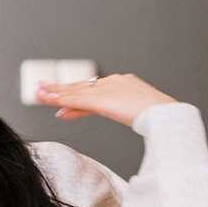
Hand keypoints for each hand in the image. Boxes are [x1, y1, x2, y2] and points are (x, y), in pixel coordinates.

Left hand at [36, 73, 176, 127]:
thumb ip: (128, 115)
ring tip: (38, 93)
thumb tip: (120, 124)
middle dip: (60, 90)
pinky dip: (61, 99)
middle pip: (81, 87)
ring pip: (76, 91)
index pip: (94, 90)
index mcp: (124, 83)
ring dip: (55, 93)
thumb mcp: (141, 115)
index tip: (62, 103)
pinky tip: (48, 100)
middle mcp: (114, 82)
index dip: (76, 96)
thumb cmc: (163, 119)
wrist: (169, 116)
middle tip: (41, 89)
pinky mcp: (101, 100)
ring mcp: (107, 90)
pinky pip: (77, 99)